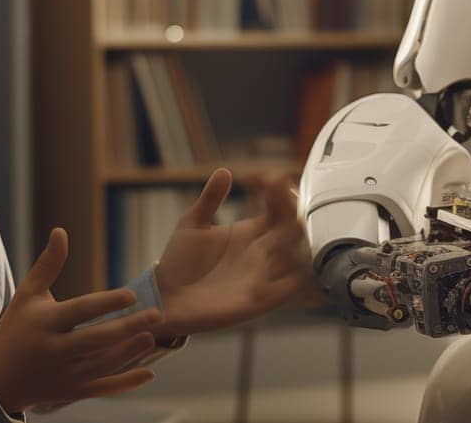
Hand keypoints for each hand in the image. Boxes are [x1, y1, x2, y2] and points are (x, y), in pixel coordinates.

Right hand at [0, 228, 163, 413]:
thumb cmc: (15, 327)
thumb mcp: (27, 295)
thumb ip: (48, 265)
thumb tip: (61, 231)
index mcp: (45, 323)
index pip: (80, 311)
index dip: (106, 303)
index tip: (132, 295)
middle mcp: (54, 350)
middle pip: (95, 340)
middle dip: (127, 328)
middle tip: (157, 315)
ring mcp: (63, 375)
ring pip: (101, 365)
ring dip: (129, 352)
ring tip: (151, 336)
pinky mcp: (70, 392)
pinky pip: (101, 389)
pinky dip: (125, 383)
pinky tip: (149, 373)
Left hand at [153, 169, 312, 336]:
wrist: (166, 299)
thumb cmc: (179, 264)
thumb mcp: (192, 224)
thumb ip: (210, 199)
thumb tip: (224, 172)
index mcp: (250, 232)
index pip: (276, 208)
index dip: (277, 191)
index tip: (265, 177)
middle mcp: (261, 252)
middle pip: (290, 226)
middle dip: (289, 206)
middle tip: (279, 189)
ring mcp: (264, 275)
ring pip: (298, 253)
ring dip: (299, 236)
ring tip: (291, 219)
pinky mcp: (261, 299)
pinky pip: (292, 287)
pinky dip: (304, 277)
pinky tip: (303, 262)